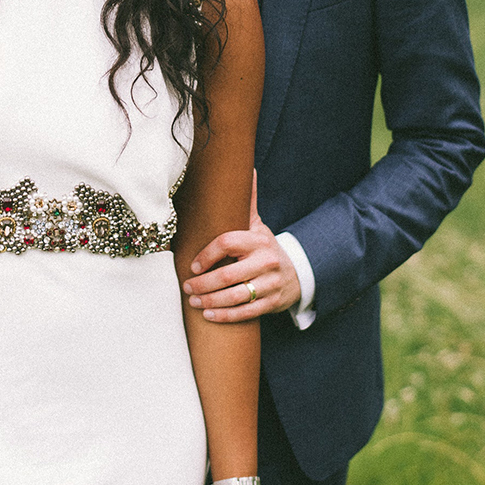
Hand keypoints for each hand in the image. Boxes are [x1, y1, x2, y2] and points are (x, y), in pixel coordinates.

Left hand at [183, 172, 301, 321]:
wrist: (297, 273)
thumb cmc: (265, 249)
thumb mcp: (258, 225)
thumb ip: (248, 201)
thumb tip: (247, 168)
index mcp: (258, 239)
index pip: (227, 243)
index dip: (207, 254)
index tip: (192, 265)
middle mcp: (266, 261)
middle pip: (229, 274)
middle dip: (204, 283)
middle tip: (187, 287)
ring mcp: (270, 284)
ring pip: (236, 296)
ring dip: (211, 301)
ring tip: (194, 302)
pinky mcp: (272, 303)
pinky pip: (246, 312)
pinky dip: (225, 316)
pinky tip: (209, 316)